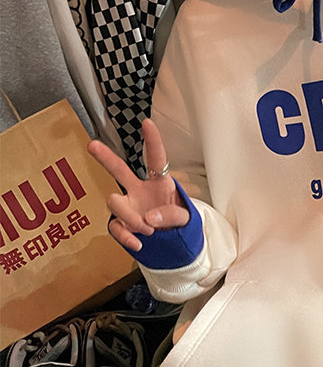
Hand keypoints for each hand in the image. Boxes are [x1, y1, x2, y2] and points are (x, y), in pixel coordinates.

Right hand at [87, 118, 189, 251]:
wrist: (174, 241)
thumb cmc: (178, 221)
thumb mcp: (185, 217)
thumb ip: (172, 215)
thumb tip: (150, 218)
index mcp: (159, 182)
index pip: (156, 159)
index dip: (152, 141)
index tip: (147, 122)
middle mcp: (138, 190)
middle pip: (119, 170)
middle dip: (105, 157)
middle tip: (92, 145)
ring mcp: (128, 206)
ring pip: (114, 202)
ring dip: (131, 217)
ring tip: (148, 230)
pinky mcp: (121, 224)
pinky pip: (114, 227)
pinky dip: (125, 236)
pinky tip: (137, 244)